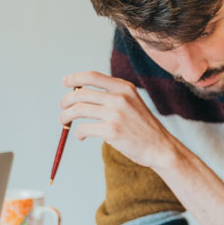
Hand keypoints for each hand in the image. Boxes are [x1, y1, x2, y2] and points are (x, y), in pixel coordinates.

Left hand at [59, 71, 176, 169]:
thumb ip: (112, 95)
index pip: (93, 77)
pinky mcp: (111, 131)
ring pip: (78, 110)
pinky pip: (83, 129)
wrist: (160, 147)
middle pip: (80, 94)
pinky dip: (78, 133)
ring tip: (64, 121)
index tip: (65, 82)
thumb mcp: (132, 103)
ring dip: (66, 116)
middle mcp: (120, 98)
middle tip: (63, 107)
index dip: (75, 78)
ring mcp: (116, 114)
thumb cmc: (143, 127)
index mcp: (125, 87)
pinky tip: (82, 136)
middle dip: (66, 101)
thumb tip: (79, 94)